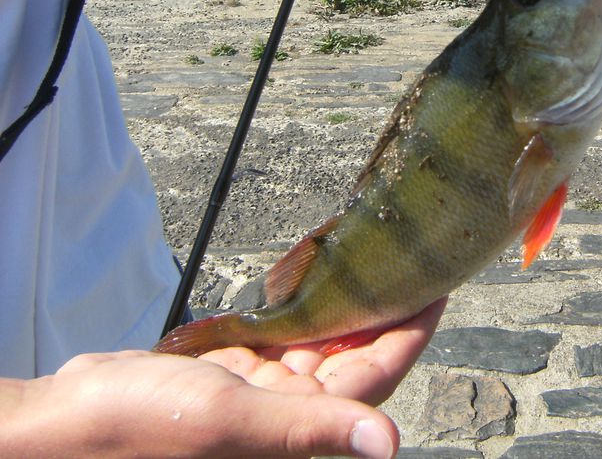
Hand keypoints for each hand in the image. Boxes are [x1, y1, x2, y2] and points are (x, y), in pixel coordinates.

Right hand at [0, 298, 445, 458]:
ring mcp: (265, 395)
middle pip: (357, 353)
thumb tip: (388, 445)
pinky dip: (299, 310)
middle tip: (407, 257)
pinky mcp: (240, 377)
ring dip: (344, 304)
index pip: (378, 373)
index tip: (438, 286)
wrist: (68, 424)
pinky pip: (285, 339)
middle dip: (382, 308)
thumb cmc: (139, 430)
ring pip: (323, 342)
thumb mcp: (231, 420)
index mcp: (301, 431)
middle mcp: (292, 415)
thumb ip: (311, 427)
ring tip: (370, 257)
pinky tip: (312, 277)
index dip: (411, 329)